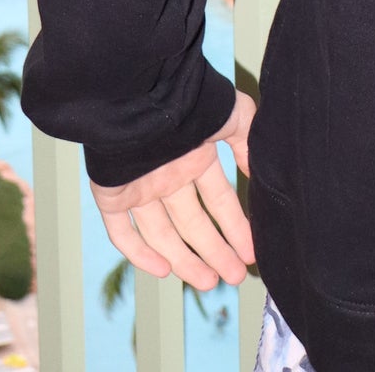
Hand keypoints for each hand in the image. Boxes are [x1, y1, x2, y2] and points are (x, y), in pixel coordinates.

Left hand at [90, 91, 256, 291]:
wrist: (140, 93)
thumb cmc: (189, 100)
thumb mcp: (232, 114)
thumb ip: (248, 141)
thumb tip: (263, 171)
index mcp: (195, 157)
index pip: (219, 200)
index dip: (236, 226)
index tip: (252, 251)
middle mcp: (169, 176)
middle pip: (194, 223)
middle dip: (216, 250)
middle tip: (236, 276)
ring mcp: (140, 188)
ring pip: (162, 234)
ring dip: (185, 259)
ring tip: (209, 282)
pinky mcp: (111, 195)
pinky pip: (122, 231)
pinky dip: (138, 253)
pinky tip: (162, 270)